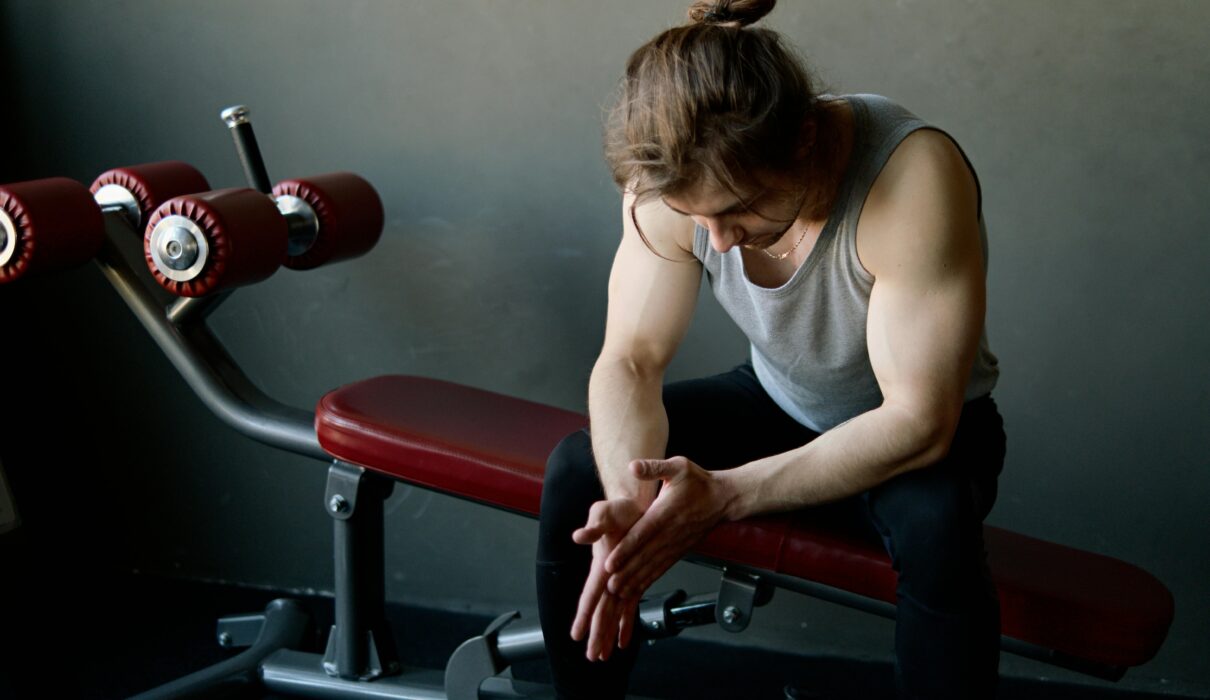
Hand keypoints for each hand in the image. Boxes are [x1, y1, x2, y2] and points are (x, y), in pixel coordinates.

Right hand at [570, 497, 645, 660]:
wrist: (631, 506)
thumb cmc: (616, 509)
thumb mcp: (604, 512)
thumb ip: (593, 526)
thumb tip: (579, 536)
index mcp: (600, 565)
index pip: (590, 595)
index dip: (584, 615)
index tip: (576, 634)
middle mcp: (608, 577)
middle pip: (601, 611)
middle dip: (596, 634)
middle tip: (592, 656)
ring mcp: (619, 579)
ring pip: (613, 613)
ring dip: (607, 634)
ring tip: (603, 656)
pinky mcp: (632, 578)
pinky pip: (629, 605)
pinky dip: (625, 624)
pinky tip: (623, 641)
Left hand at [603, 457, 733, 599]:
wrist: (724, 497)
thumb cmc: (699, 481)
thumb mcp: (678, 466)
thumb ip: (654, 467)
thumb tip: (633, 466)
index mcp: (666, 512)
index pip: (642, 534)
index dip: (626, 549)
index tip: (610, 562)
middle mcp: (671, 531)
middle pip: (645, 555)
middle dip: (626, 571)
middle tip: (609, 585)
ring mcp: (677, 543)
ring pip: (653, 565)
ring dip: (636, 579)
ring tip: (619, 592)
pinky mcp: (681, 550)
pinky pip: (663, 566)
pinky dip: (650, 578)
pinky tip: (638, 587)